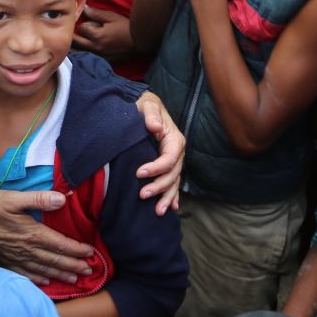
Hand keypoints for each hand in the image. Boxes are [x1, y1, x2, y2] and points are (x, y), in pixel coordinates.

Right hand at [0, 190, 93, 283]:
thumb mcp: (14, 198)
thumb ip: (39, 199)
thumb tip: (61, 199)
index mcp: (33, 233)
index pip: (61, 244)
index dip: (77, 250)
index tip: (90, 253)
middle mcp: (27, 250)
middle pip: (55, 260)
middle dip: (74, 265)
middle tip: (89, 271)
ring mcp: (16, 259)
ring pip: (44, 270)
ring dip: (61, 274)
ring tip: (74, 279)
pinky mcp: (5, 263)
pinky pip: (26, 275)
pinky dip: (39, 279)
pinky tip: (46, 282)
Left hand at [73, 6, 137, 62]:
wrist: (140, 41)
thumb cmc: (126, 27)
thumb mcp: (111, 17)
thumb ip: (96, 14)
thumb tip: (84, 9)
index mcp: (97, 35)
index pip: (80, 29)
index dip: (83, 25)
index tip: (88, 24)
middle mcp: (96, 48)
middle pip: (76, 43)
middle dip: (74, 36)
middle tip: (72, 33)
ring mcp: (99, 56)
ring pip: (80, 53)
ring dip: (76, 47)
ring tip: (76, 43)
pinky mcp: (104, 62)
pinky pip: (89, 59)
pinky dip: (85, 55)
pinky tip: (86, 52)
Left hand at [133, 90, 184, 213]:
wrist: (146, 108)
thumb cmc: (146, 106)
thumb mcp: (148, 105)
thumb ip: (151, 114)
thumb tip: (154, 126)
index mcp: (175, 140)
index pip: (169, 158)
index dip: (156, 168)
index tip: (139, 173)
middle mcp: (177, 153)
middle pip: (172, 174)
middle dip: (159, 186)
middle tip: (142, 195)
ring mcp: (174, 161)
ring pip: (174, 183)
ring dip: (167, 197)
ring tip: (158, 212)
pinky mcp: (167, 167)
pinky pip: (172, 183)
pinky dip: (172, 196)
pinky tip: (170, 208)